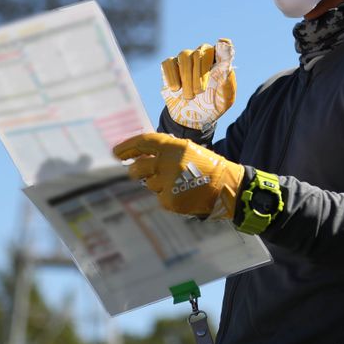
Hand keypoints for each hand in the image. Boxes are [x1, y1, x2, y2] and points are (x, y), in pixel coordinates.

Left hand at [112, 132, 244, 218]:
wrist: (226, 187)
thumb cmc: (205, 166)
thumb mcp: (187, 151)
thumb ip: (164, 152)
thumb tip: (139, 156)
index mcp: (173, 147)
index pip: (143, 143)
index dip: (127, 147)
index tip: (116, 153)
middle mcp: (168, 164)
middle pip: (138, 169)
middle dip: (135, 171)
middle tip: (137, 172)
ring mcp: (168, 183)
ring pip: (150, 185)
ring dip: (158, 184)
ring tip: (178, 183)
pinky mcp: (170, 200)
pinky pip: (160, 197)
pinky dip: (168, 196)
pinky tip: (183, 193)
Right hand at [161, 39, 236, 129]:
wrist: (193, 118)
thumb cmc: (213, 104)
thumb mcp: (225, 97)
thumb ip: (226, 77)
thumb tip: (226, 56)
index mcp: (220, 62)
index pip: (222, 48)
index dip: (222, 48)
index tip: (222, 48)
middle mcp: (203, 55)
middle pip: (200, 53)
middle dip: (198, 74)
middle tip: (199, 92)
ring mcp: (186, 59)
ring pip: (184, 56)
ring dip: (186, 77)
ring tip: (189, 96)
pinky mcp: (171, 66)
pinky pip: (168, 63)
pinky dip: (171, 76)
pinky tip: (176, 89)